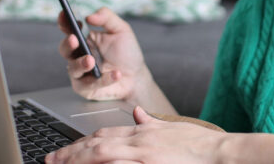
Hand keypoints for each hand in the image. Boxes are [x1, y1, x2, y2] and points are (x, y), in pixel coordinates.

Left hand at [46, 107, 228, 163]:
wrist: (222, 153)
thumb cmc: (201, 144)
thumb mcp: (173, 128)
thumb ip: (152, 122)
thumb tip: (138, 114)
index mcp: (143, 133)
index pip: (103, 134)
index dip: (81, 142)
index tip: (66, 150)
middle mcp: (139, 143)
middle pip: (96, 145)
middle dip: (71, 153)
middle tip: (51, 160)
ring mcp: (143, 157)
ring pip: (102, 156)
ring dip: (79, 161)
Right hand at [57, 8, 149, 101]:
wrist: (136, 76)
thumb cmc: (126, 52)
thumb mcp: (121, 30)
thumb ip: (106, 17)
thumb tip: (89, 16)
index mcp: (84, 38)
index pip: (68, 28)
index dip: (63, 21)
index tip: (64, 15)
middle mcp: (79, 54)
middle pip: (64, 49)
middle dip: (67, 44)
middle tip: (74, 39)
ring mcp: (81, 72)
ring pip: (72, 69)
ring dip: (80, 64)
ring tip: (91, 60)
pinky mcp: (85, 88)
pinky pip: (88, 85)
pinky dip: (103, 80)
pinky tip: (116, 74)